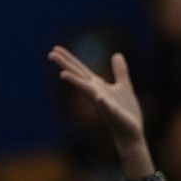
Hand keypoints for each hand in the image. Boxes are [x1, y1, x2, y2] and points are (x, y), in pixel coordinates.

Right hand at [47, 45, 154, 177]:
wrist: (130, 133)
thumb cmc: (126, 112)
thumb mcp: (124, 86)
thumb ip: (119, 71)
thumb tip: (117, 54)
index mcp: (97, 86)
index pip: (79, 69)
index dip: (68, 58)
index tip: (55, 48)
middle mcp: (95, 92)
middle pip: (78, 76)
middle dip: (65, 65)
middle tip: (50, 54)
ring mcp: (102, 103)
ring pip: (86, 91)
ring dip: (75, 82)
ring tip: (62, 74)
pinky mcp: (113, 114)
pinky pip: (107, 107)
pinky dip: (102, 102)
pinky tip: (99, 96)